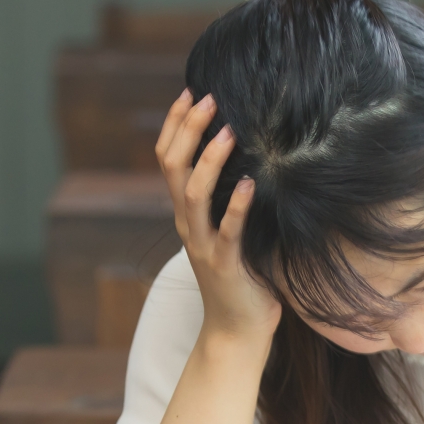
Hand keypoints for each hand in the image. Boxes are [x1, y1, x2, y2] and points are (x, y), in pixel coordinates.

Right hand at [156, 90, 281, 343]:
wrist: (237, 331)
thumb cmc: (242, 276)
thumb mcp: (230, 229)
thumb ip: (230, 198)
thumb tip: (256, 154)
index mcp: (186, 214)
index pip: (168, 161)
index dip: (174, 126)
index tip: (190, 92)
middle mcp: (188, 225)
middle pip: (174, 169)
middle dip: (188, 131)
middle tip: (208, 99)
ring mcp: (203, 246)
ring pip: (194, 195)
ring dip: (210, 161)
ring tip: (229, 133)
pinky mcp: (225, 265)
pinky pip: (227, 232)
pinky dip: (237, 206)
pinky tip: (251, 184)